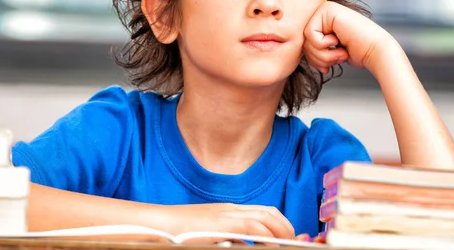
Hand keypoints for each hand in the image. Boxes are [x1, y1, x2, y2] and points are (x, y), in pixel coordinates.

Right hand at [163, 203, 294, 241]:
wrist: (160, 224)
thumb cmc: (179, 232)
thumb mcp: (209, 233)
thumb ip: (228, 237)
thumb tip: (244, 245)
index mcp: (230, 210)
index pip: (264, 211)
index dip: (280, 222)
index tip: (289, 235)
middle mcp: (232, 208)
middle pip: (269, 211)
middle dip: (286, 226)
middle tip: (294, 240)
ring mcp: (227, 214)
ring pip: (265, 217)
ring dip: (281, 230)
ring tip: (288, 243)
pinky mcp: (222, 223)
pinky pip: (252, 225)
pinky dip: (267, 233)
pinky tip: (273, 243)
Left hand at [303, 1, 389, 73]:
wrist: (375, 52)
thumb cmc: (357, 53)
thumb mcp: (329, 52)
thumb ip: (313, 48)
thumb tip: (295, 50)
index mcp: (323, 21)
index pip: (304, 44)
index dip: (314, 59)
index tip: (329, 64)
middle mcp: (323, 13)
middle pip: (302, 41)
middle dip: (318, 58)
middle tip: (337, 58)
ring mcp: (325, 9)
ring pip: (305, 39)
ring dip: (322, 54)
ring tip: (340, 52)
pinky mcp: (328, 9)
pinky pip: (310, 33)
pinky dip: (324, 45)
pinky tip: (340, 42)